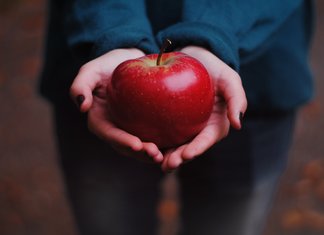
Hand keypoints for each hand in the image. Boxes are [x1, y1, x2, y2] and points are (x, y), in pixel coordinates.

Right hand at [70, 49, 162, 163]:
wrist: (130, 61)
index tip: (136, 144)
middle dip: (140, 153)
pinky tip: (175, 147)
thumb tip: (82, 107)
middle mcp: (115, 129)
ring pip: (140, 146)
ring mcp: (130, 129)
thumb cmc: (109, 65)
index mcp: (101, 120)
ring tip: (165, 156)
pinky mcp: (145, 126)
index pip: (110, 134)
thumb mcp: (92, 70)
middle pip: (126, 146)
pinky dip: (163, 144)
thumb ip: (81, 85)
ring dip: (151, 154)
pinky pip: (153, 136)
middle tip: (155, 154)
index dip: (122, 141)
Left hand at [161, 46, 246, 171]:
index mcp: (215, 124)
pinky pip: (163, 131)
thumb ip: (237, 99)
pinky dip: (156, 140)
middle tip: (168, 165)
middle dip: (179, 158)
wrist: (194, 58)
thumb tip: (238, 124)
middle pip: (189, 147)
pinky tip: (145, 145)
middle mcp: (199, 129)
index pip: (206, 140)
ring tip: (156, 160)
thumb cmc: (214, 68)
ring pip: (175, 144)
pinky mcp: (170, 120)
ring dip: (167, 155)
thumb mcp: (229, 79)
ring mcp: (184, 126)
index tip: (186, 155)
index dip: (197, 148)